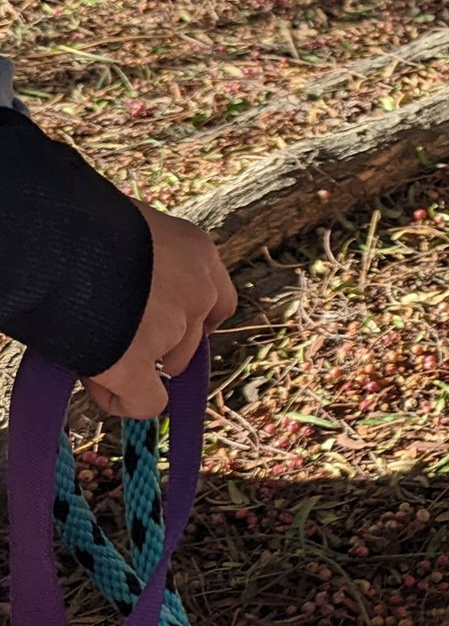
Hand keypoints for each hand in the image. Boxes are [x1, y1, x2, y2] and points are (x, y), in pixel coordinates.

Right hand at [84, 204, 235, 416]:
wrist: (54, 238)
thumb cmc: (81, 223)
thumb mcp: (131, 228)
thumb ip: (146, 259)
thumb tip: (132, 286)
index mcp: (197, 252)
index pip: (217, 299)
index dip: (189, 319)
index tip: (161, 324)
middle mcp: (199, 291)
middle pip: (191, 339)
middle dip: (158, 346)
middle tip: (114, 338)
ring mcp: (174, 328)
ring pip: (169, 369)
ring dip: (138, 369)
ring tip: (92, 351)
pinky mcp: (137, 362)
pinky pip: (146, 401)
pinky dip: (126, 402)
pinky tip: (106, 390)